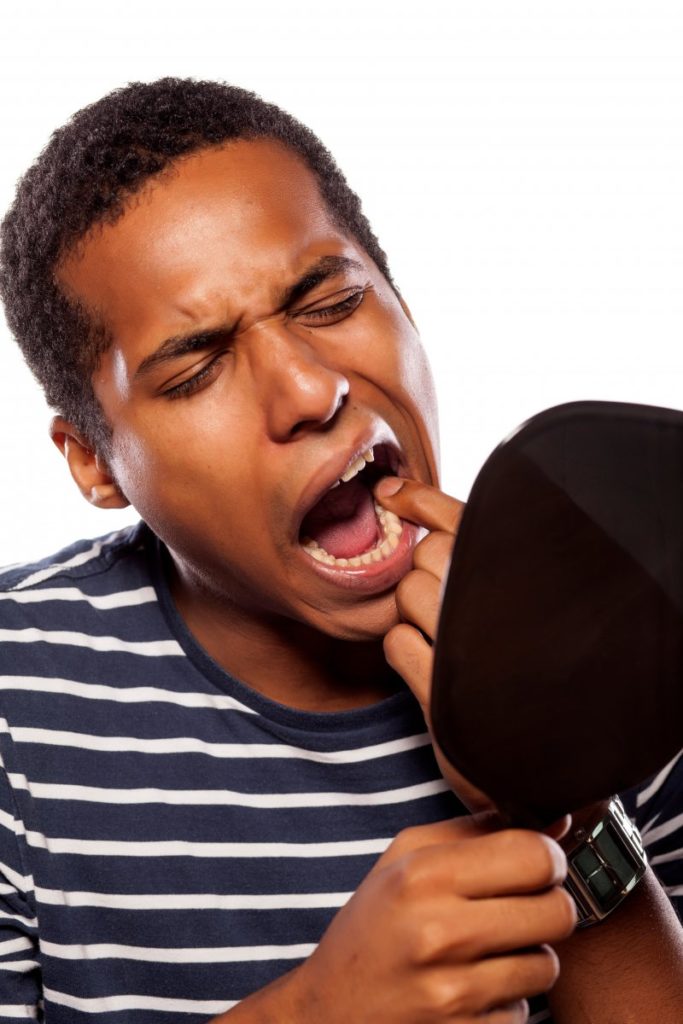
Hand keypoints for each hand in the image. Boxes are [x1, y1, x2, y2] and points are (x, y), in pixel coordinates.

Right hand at [294, 816, 575, 1022]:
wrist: (329, 1012)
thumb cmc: (374, 926)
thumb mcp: (405, 859)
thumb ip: (477, 830)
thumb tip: (557, 822)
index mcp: (423, 875)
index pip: (535, 855)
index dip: (547, 856)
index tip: (536, 864)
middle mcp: (440, 932)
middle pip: (556, 910)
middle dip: (547, 906)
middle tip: (520, 907)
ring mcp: (454, 992)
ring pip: (547, 964)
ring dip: (528, 956)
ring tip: (491, 950)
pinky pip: (525, 1010)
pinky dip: (508, 1000)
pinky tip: (475, 988)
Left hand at [374, 477, 492, 811]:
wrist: (542, 762)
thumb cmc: (519, 668)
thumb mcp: (505, 599)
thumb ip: (465, 547)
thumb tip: (394, 493)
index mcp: (524, 576)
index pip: (460, 518)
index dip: (418, 501)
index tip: (389, 496)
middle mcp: (503, 604)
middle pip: (425, 555)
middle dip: (422, 574)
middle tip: (444, 606)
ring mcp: (476, 647)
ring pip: (407, 595)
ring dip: (413, 615)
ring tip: (446, 641)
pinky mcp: (447, 693)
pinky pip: (396, 642)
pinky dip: (403, 651)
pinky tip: (431, 667)